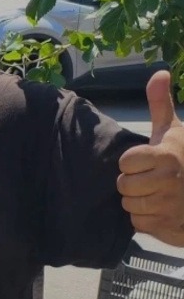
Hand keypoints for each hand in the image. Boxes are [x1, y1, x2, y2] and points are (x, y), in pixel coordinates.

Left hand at [118, 71, 183, 244]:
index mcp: (166, 157)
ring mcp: (169, 206)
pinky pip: (138, 223)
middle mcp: (169, 182)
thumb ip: (161, 104)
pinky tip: (160, 209)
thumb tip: (159, 72)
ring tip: (155, 193)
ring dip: (138, 201)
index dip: (131, 162)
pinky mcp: (168, 227)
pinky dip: (146, 219)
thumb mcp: (174, 131)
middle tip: (150, 179)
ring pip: (129, 206)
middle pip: (123, 185)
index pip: (125, 162)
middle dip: (132, 183)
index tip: (144, 160)